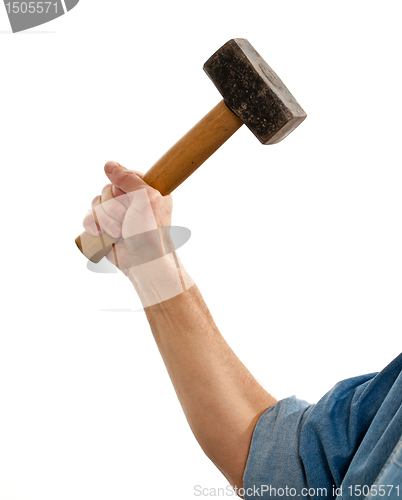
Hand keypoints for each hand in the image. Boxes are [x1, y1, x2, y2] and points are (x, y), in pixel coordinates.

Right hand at [82, 161, 173, 276]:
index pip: (123, 176)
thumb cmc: (151, 231)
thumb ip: (128, 178)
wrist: (143, 261)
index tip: (131, 199)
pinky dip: (92, 225)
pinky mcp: (105, 228)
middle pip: (107, 189)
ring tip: (119, 232)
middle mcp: (131, 201)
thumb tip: (108, 164)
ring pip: (96, 203)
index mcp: (146, 191)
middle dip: (114, 207)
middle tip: (127, 220)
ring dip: (106, 219)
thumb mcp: (146, 197)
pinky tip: (100, 234)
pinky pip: (89, 217)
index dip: (122, 187)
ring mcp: (117, 215)